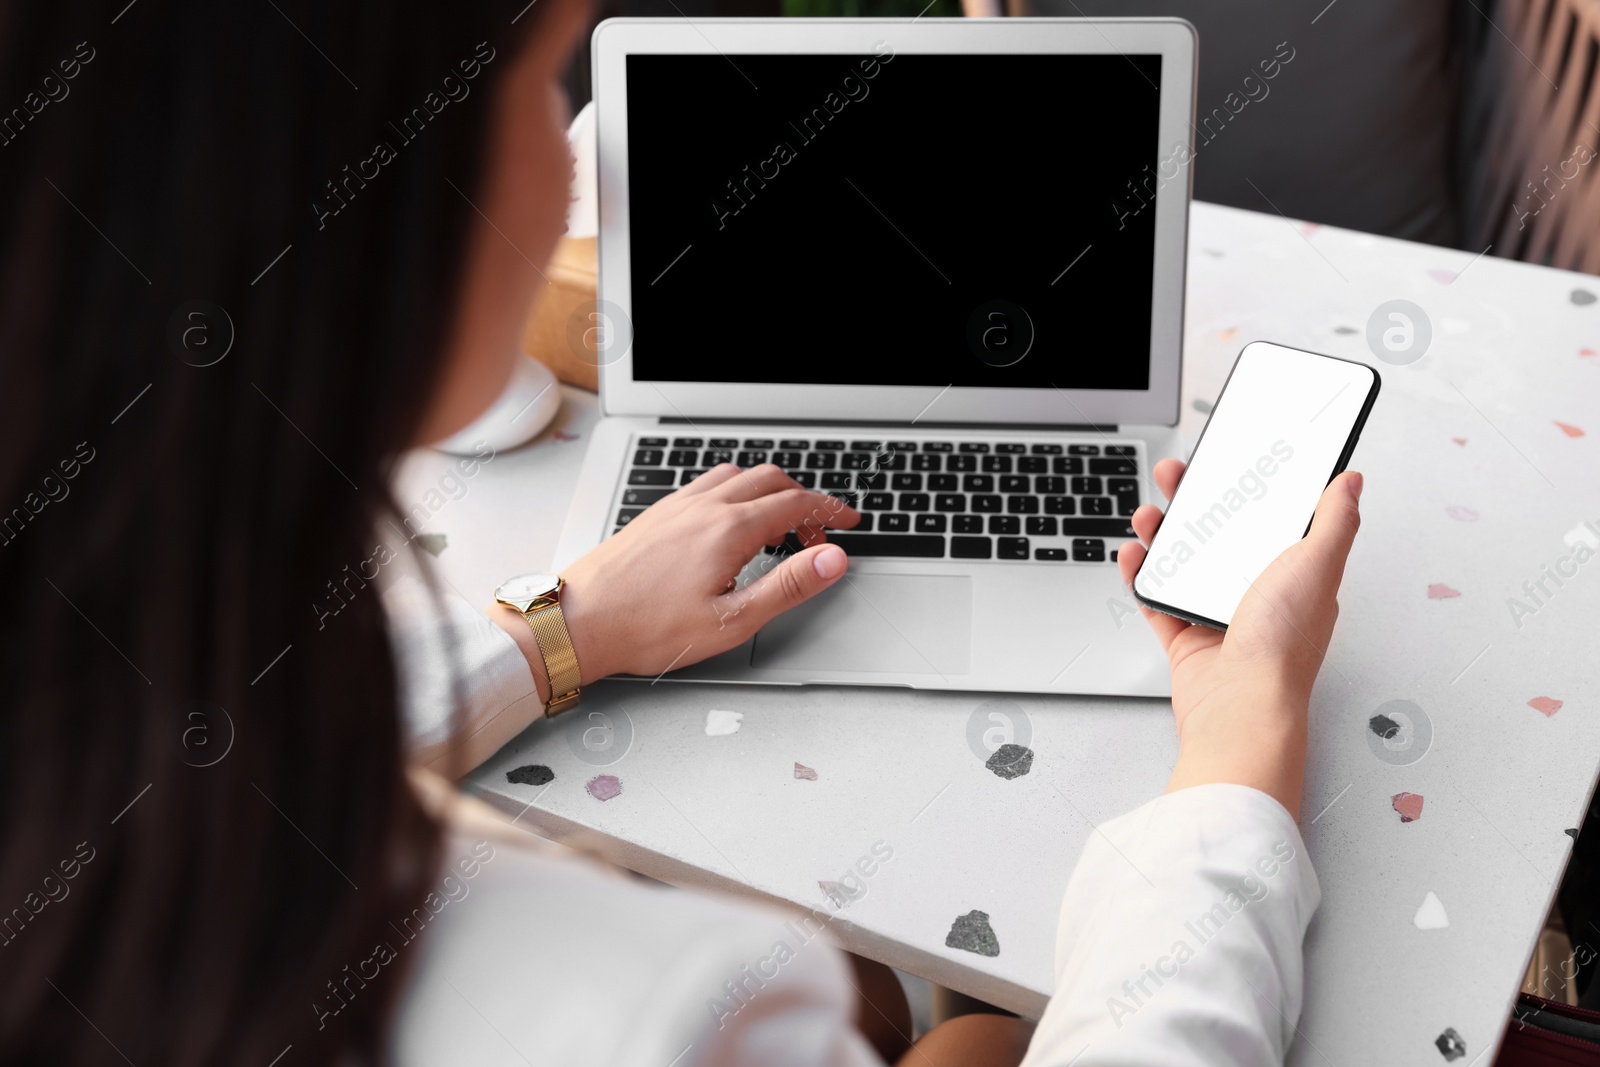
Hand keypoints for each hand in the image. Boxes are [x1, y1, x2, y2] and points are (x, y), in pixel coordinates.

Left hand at [509, 463, 860, 686]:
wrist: (579, 621)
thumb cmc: (647, 628)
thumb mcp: (732, 620)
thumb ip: (788, 586)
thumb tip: (833, 560)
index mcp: (729, 529)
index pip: (796, 505)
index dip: (829, 512)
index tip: (848, 523)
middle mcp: (704, 507)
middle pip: (770, 481)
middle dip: (804, 500)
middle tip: (820, 532)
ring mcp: (677, 505)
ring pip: (737, 476)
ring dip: (769, 491)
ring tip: (781, 523)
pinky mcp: (657, 513)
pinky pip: (707, 483)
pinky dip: (736, 490)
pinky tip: (730, 518)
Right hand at [1116, 459, 1362, 815]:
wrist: (1240, 709)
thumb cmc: (1282, 649)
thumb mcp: (1317, 567)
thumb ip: (1335, 520)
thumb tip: (1352, 483)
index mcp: (1293, 576)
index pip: (1269, 520)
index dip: (1246, 488)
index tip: (1227, 463)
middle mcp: (1257, 595)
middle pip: (1220, 535)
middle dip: (1195, 502)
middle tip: (1176, 478)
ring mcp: (1218, 617)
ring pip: (1184, 563)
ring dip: (1163, 534)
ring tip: (1149, 517)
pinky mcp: (1186, 638)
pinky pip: (1157, 599)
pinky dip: (1141, 576)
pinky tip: (1135, 557)